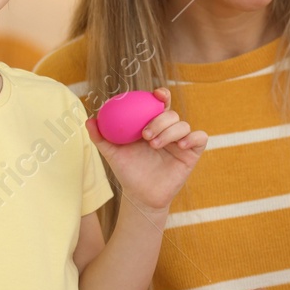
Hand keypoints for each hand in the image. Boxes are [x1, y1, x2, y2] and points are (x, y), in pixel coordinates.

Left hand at [90, 88, 206, 212]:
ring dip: (169, 132)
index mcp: (153, 124)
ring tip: (154, 145)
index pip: (160, 104)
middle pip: (171, 114)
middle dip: (160, 120)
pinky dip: (192, 138)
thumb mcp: (112, 153)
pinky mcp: (192, 153)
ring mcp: (181, 141)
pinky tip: (179, 146)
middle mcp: (168, 130)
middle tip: (145, 135)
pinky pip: (200, 138)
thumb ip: (101, 136)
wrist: (140, 194)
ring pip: (184, 125)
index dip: (162, 95)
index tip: (156, 95)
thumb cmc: (128, 171)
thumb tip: (89, 120)